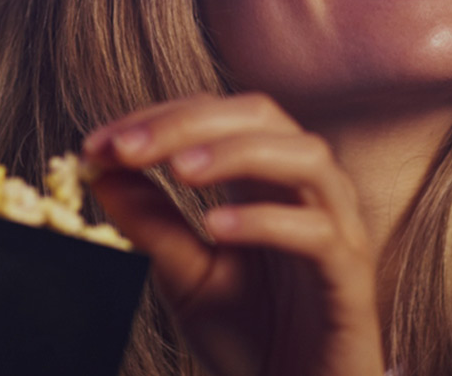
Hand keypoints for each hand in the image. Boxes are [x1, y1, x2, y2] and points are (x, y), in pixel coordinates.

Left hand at [83, 93, 383, 375]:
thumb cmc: (250, 335)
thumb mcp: (185, 275)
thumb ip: (151, 223)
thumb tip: (100, 169)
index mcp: (267, 178)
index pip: (216, 115)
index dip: (158, 119)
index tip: (100, 144)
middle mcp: (308, 189)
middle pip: (262, 115)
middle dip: (190, 123)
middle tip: (129, 147)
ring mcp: (338, 229)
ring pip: (307, 157)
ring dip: (237, 153)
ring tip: (179, 172)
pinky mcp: (351, 278)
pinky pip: (319, 233)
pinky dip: (267, 221)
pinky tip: (217, 229)